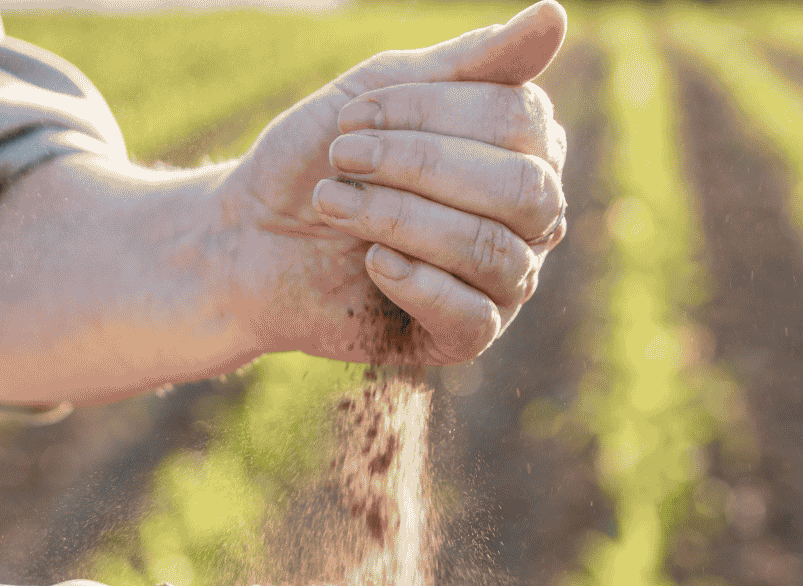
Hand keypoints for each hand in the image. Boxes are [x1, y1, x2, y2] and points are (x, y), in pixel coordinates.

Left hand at [222, 1, 568, 367]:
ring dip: (399, 219)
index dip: (432, 111)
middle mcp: (530, 215)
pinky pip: (474, 316)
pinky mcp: (466, 336)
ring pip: (492, 249)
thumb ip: (466, 63)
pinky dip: (416, 282)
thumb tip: (555, 16)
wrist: (247, 241)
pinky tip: (371, 262)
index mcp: (521, 145)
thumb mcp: (380, 95)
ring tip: (332, 204)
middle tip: (343, 158)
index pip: (520, 117)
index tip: (351, 114)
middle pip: (522, 187)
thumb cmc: (316, 160)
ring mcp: (505, 279)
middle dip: (420, 167)